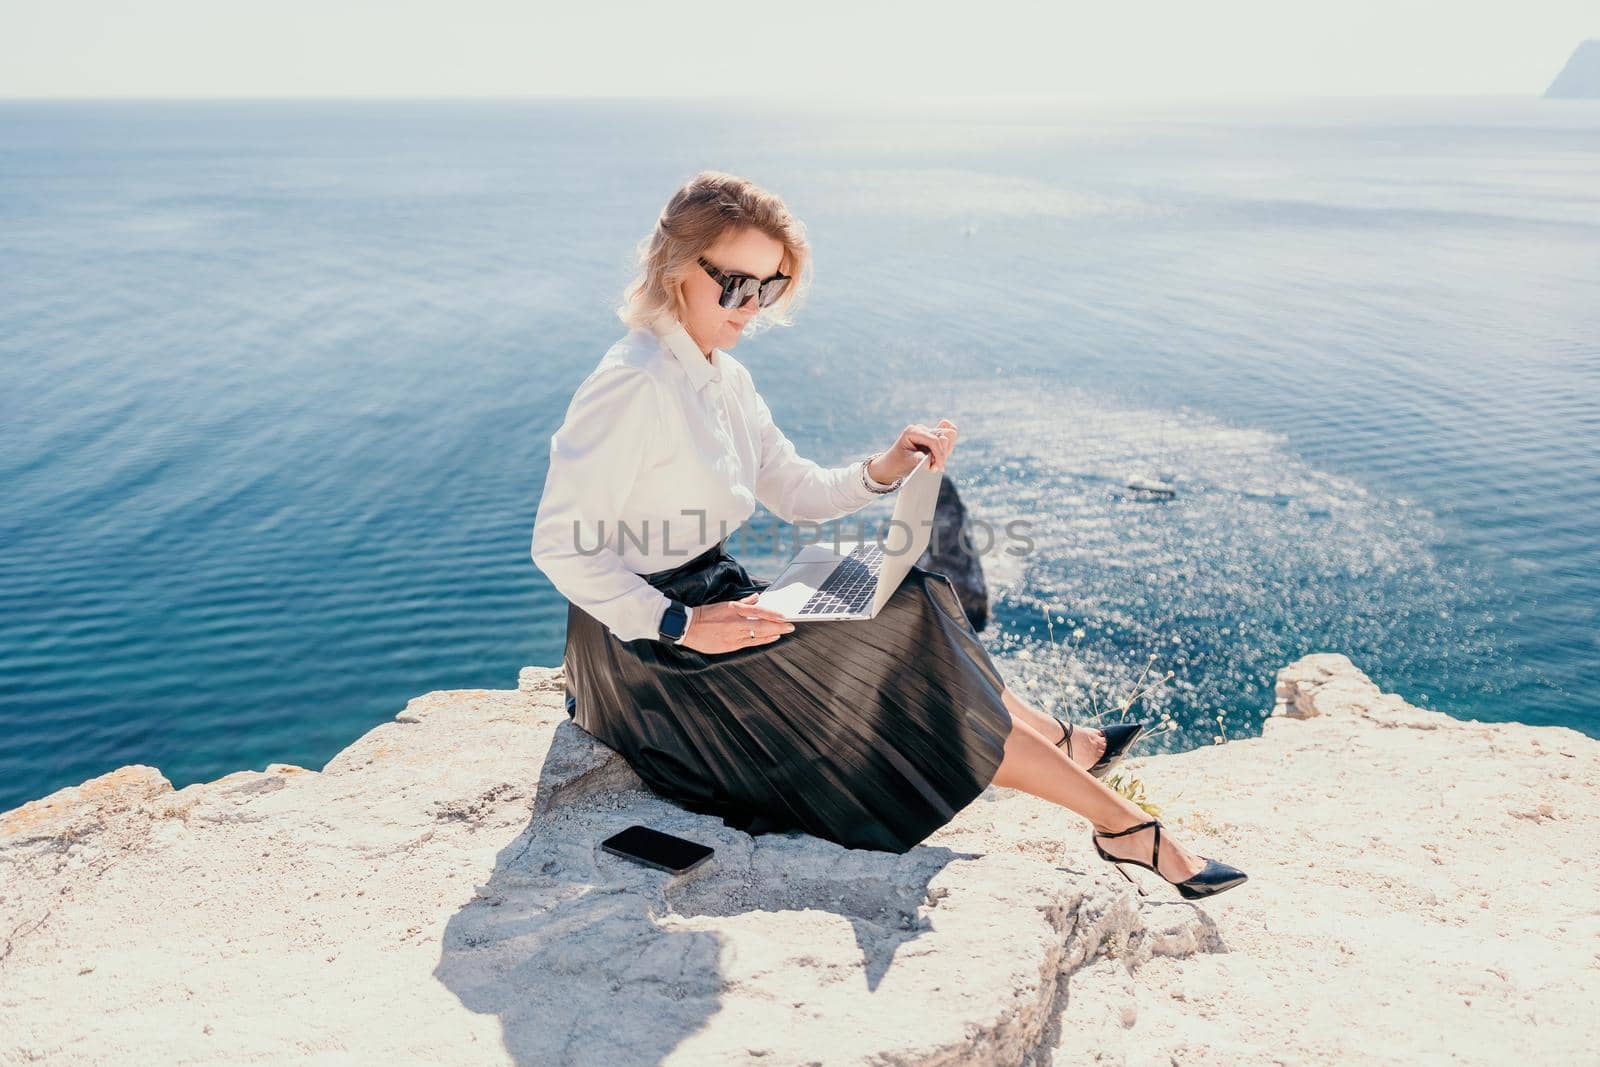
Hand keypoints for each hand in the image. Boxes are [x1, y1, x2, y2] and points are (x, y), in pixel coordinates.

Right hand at [679, 593, 794, 653]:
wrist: (686, 627)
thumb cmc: (705, 614)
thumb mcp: (724, 604)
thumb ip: (743, 602)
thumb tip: (756, 598)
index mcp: (733, 609)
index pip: (759, 611)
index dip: (774, 615)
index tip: (785, 616)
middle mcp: (735, 622)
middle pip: (762, 624)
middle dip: (778, 626)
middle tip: (791, 626)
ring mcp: (733, 635)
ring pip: (758, 635)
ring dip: (773, 634)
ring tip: (784, 632)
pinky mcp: (729, 646)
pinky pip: (750, 643)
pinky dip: (763, 641)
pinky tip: (771, 639)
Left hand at [868, 419, 958, 481]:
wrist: (890, 466)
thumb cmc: (897, 464)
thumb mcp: (910, 462)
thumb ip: (927, 454)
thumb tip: (945, 442)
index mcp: (912, 431)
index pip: (934, 440)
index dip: (939, 455)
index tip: (938, 469)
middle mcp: (920, 428)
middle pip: (943, 436)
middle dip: (942, 454)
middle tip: (933, 468)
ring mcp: (927, 432)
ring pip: (947, 437)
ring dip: (944, 452)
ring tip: (934, 465)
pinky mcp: (931, 438)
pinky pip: (946, 439)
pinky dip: (945, 450)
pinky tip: (938, 460)